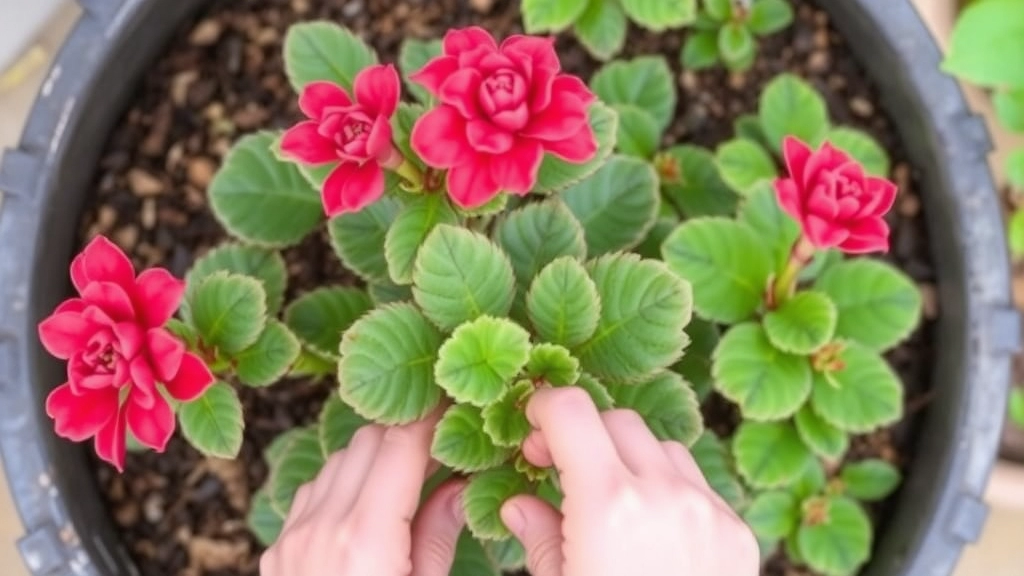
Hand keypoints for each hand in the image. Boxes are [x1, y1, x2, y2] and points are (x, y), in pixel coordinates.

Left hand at [260, 411, 465, 575]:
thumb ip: (438, 538)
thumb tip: (459, 488)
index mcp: (367, 536)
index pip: (401, 445)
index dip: (431, 417)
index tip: (455, 407)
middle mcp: (323, 526)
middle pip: (367, 441)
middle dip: (405, 434)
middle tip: (440, 449)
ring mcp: (293, 537)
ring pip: (336, 461)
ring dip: (372, 459)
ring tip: (405, 481)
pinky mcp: (277, 551)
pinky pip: (310, 494)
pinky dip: (340, 486)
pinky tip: (364, 509)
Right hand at [501, 387, 758, 575]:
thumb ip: (540, 538)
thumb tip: (519, 504)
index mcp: (608, 505)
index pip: (572, 411)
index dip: (543, 407)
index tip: (530, 425)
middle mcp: (665, 495)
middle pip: (617, 421)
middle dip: (583, 435)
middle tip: (557, 466)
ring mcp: (709, 513)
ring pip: (663, 448)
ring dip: (629, 458)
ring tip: (607, 500)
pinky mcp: (738, 536)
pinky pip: (698, 485)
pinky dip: (669, 488)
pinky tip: (651, 528)